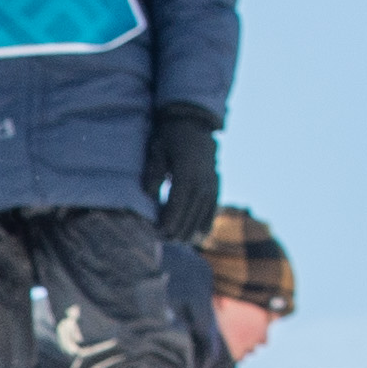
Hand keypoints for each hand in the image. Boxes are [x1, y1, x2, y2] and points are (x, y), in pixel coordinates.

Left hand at [145, 107, 219, 241]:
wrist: (194, 125)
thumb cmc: (169, 139)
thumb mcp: (156, 151)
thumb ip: (153, 173)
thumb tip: (150, 195)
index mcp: (187, 173)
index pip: (177, 205)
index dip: (168, 222)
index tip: (157, 234)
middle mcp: (203, 181)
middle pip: (190, 215)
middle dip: (176, 231)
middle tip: (161, 241)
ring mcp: (212, 185)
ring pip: (202, 216)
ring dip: (189, 231)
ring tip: (175, 241)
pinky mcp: (216, 187)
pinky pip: (212, 211)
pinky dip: (205, 225)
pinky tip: (197, 237)